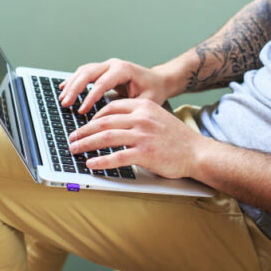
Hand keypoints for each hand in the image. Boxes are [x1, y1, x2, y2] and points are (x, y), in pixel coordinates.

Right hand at [58, 58, 169, 113]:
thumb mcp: (146, 101)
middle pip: (88, 73)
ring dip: (71, 84)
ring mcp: (106, 65)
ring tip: (63, 99)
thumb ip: (129, 109)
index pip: (102, 82)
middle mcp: (113, 64)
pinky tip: (64, 88)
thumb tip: (113, 122)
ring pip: (83, 71)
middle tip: (66, 103)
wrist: (158, 80)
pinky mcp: (102, 70)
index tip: (82, 110)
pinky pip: (84, 72)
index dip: (90, 97)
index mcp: (123, 69)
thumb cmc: (154, 91)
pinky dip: (73, 80)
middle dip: (75, 89)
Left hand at [67, 99, 205, 178]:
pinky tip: (91, 164)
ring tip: (75, 150)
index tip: (84, 124)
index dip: (93, 116)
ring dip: (86, 144)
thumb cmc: (177, 138)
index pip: (110, 107)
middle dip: (83, 130)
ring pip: (105, 137)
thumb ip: (137, 117)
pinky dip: (100, 161)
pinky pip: (116, 157)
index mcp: (143, 106)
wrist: (198, 152)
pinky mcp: (145, 153)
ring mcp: (142, 135)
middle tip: (72, 138)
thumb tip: (113, 124)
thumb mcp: (157, 117)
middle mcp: (141, 118)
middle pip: (103, 122)